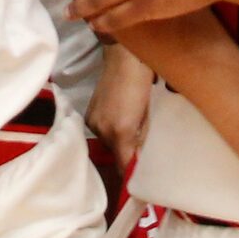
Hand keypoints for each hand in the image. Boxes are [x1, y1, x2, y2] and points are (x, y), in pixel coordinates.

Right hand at [89, 46, 154, 174]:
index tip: (142, 182)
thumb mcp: (149, 112)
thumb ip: (144, 137)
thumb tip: (142, 156)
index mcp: (119, 131)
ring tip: (134, 131)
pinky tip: (123, 120)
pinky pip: (102, 131)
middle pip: (116, 155)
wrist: (123, 55)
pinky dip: (112, 131)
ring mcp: (93, 121)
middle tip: (144, 151)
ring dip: (120, 143)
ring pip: (109, 143)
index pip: (124, 164)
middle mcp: (101, 130)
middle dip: (128, 156)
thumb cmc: (142, 80)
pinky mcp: (89, 114)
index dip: (132, 174)